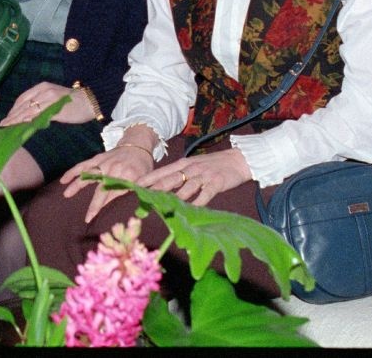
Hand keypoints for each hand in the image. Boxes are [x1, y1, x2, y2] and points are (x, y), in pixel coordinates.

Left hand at [0, 82, 93, 126]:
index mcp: (42, 87)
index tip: (7, 118)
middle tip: (2, 125)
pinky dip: (28, 121)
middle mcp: (44, 91)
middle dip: (12, 115)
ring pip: (28, 110)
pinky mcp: (55, 109)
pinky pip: (38, 115)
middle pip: (23, 104)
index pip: (23, 98)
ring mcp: (49, 99)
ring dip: (16, 119)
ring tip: (8, 127)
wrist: (90, 101)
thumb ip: (41, 104)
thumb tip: (28, 115)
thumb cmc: (73, 102)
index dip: (14, 109)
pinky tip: (22, 126)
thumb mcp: (54, 99)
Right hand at [59, 142, 157, 221]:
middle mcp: (115, 169)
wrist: (138, 144)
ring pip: (89, 175)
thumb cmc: (143, 165)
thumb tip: (139, 208)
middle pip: (102, 189)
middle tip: (87, 218)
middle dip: (95, 205)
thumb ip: (141, 191)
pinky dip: (73, 171)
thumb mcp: (147, 179)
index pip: (116, 195)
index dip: (108, 207)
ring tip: (66, 194)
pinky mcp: (98, 158)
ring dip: (77, 185)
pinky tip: (64, 180)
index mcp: (129, 176)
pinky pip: (84, 165)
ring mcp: (105, 163)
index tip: (100, 219)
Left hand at [135, 148, 252, 206]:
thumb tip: (161, 188)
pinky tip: (191, 211)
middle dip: (154, 190)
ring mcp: (203, 175)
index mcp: (182, 164)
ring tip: (162, 208)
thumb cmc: (213, 165)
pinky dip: (198, 202)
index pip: (160, 172)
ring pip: (185, 188)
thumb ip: (178, 176)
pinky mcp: (216, 183)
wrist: (238, 160)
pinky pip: (205, 194)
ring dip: (174, 198)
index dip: (146, 180)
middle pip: (169, 180)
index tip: (132, 187)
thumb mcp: (193, 166)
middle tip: (141, 199)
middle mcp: (190, 168)